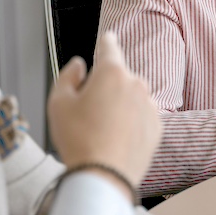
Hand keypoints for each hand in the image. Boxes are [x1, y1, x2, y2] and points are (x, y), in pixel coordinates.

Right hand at [46, 32, 160, 193]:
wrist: (103, 177)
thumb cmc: (78, 140)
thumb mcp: (58, 103)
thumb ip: (67, 76)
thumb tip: (79, 66)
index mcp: (112, 73)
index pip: (109, 47)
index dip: (106, 42)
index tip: (109, 37)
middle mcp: (136, 84)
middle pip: (119, 77)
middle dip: (106, 87)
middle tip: (88, 113)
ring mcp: (150, 106)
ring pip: (131, 97)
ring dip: (120, 105)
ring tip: (101, 131)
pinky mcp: (157, 128)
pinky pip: (142, 117)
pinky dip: (131, 122)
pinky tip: (116, 139)